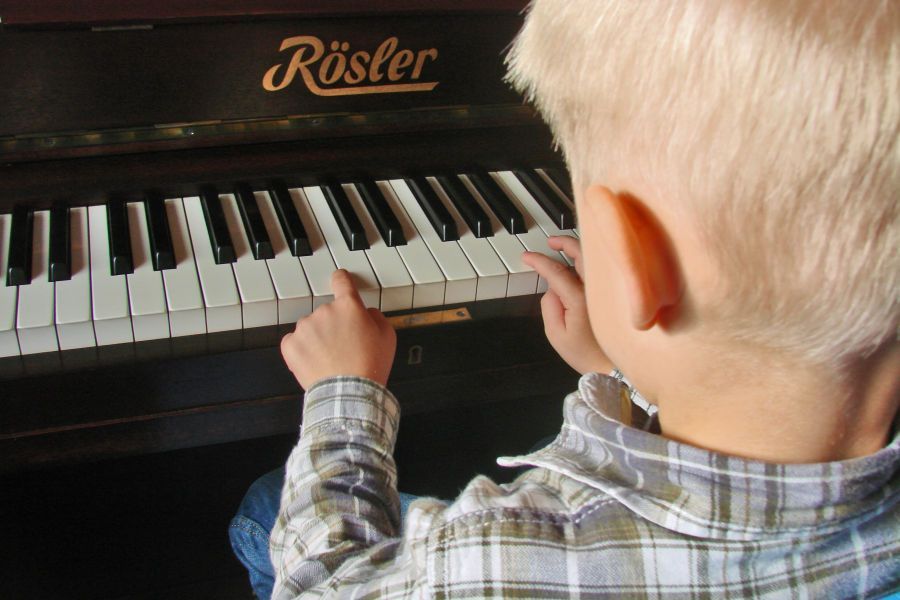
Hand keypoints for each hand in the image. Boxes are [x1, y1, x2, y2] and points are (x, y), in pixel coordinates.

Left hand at [280, 269, 396, 388]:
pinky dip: (302, 350)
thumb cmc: (370, 365)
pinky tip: (315, 362)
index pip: (341, 282)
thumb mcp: (387, 336)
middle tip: (345, 347)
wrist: (349, 392)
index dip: (341, 280)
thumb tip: (366, 313)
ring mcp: (305, 328)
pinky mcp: (291, 345)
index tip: (339, 279)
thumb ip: (376, 316)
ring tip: (330, 359)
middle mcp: (324, 311)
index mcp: (348, 306)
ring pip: (311, 328)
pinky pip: (294, 342)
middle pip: (327, 313)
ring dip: (318, 338)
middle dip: (334, 326)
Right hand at [522, 236, 611, 374]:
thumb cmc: (585, 353)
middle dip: (563, 242)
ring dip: (577, 247)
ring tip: (562, 247)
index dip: (539, 261)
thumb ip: (549, 306)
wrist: (614, 366)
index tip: (527, 257)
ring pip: (594, 258)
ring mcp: (607, 289)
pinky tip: (579, 262)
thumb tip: (552, 288)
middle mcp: (597, 288)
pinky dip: (588, 260)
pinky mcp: (613, 293)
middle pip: (581, 253)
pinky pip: (600, 268)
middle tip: (550, 242)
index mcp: (580, 298)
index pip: (556, 271)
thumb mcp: (555, 334)